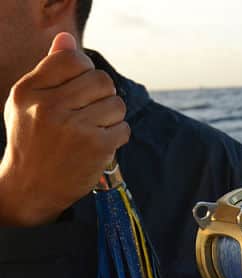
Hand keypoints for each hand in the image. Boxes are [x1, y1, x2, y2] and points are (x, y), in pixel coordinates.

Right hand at [0, 33, 129, 226]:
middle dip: (103, 94)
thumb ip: (50, 69)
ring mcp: (74, 128)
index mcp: (29, 91)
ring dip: (112, 116)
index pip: (73, 59)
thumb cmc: (32, 139)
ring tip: (95, 127)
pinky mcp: (96, 147)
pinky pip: (124, 128)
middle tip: (91, 111)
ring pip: (116, 104)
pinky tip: (101, 143)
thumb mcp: (29, 101)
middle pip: (101, 80)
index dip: (85, 72)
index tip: (80, 89)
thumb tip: (67, 38)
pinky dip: (117, 135)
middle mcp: (50, 107)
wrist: (31, 186)